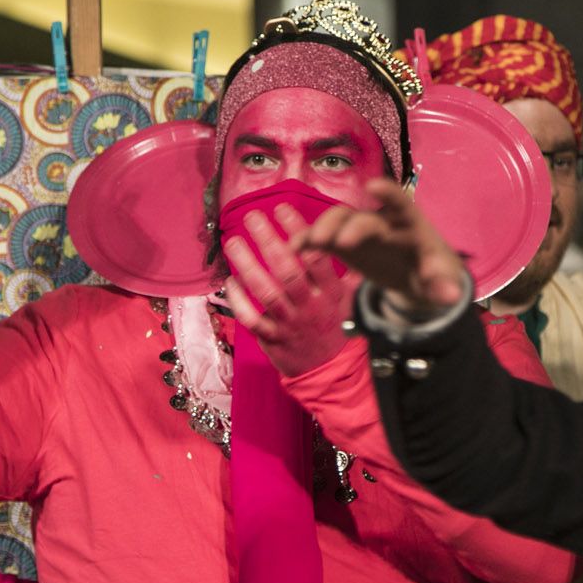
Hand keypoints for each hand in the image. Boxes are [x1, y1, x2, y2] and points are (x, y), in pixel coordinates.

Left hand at [222, 204, 357, 377]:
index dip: (299, 230)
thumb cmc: (339, 331)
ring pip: (266, 291)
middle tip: (253, 217)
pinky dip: (239, 300)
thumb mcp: (352, 301)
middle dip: (268, 240)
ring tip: (234, 241)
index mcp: (331, 293)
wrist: (332, 374)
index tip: (283, 208)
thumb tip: (351, 243)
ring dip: (247, 264)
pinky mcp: (273, 339)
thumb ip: (350, 272)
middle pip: (287, 269)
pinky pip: (252, 319)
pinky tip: (230, 281)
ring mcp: (290, 324)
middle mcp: (310, 306)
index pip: (316, 256)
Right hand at [299, 179, 468, 318]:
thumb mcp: (441, 279)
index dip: (388, 195)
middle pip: (363, 217)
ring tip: (311, 243)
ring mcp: (359, 230)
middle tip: (339, 242)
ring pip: (339, 220)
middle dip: (351, 226)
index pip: (401, 204)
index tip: (373, 188)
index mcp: (410, 224)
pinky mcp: (343, 244)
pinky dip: (309, 240)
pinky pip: (323, 238)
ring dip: (324, 228)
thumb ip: (443, 285)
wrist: (417, 276)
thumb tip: (452, 298)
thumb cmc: (432, 271)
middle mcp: (382, 221)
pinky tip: (296, 249)